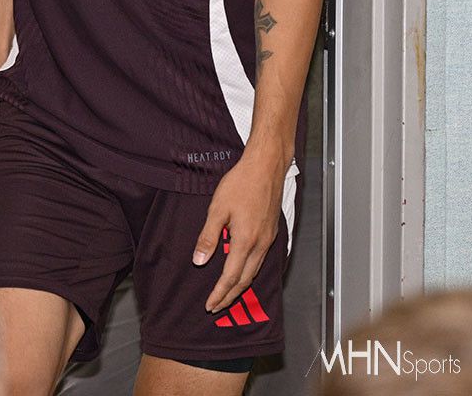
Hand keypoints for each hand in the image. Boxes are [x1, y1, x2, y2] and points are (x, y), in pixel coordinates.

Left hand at [192, 146, 287, 311]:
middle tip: (216, 306)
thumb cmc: (241, 183)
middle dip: (230, 296)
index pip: (230, 278)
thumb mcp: (218, 209)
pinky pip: (261, 259)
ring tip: (227, 293)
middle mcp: (260, 245)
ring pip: (255, 271)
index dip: (219, 294)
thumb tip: (199, 261)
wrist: (266, 166)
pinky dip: (250, 271)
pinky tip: (243, 269)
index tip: (209, 305)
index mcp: (245, 241)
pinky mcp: (272, 231)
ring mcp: (268, 239)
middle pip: (245, 280)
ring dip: (240, 285)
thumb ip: (209, 237)